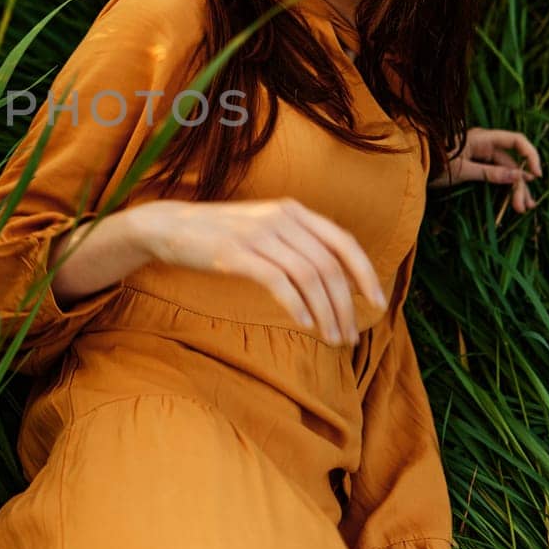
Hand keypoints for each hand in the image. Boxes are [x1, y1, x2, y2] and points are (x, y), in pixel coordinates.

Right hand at [130, 198, 383, 346]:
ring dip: (325, 312)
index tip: (378, 304)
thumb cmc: (220, 235)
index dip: (365, 274)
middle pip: (329, 266)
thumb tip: (334, 279)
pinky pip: (279, 282)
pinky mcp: (236, 253)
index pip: (343, 241)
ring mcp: (258, 234)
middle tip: (349, 336)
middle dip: (345, 305)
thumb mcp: (264, 228)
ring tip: (331, 338)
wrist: (170, 227)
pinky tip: (304, 324)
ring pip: (309, 276)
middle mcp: (281, 217)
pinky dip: (297, 306)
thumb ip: (296, 243)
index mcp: (293, 211)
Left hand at [429, 125, 542, 213]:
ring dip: (514, 189)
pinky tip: (512, 202)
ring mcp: (480, 155)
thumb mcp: (461, 170)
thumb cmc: (433, 163)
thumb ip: (489, 173)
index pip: (516, 141)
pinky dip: (502, 187)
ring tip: (523, 208)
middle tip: (524, 206)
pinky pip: (495, 176)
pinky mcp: (475, 166)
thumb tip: (518, 177)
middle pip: (512, 162)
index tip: (537, 175)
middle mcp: (484, 144)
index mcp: (482, 138)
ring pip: (505, 172)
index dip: (530, 155)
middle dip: (519, 184)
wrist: (411, 165)